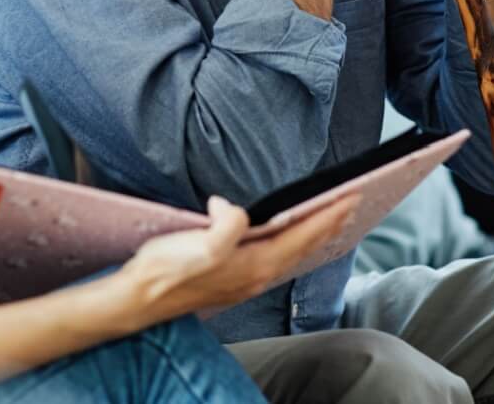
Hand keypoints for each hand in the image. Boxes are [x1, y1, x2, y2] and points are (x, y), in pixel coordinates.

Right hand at [114, 195, 355, 325]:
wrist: (141, 299)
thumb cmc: (167, 270)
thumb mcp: (199, 243)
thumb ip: (226, 225)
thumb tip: (234, 207)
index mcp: (256, 263)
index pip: (302, 234)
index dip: (328, 214)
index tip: (351, 195)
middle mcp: (257, 275)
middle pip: (305, 247)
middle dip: (331, 224)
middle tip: (353, 202)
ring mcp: (246, 280)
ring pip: (293, 254)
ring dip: (315, 235)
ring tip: (330, 219)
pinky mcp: (233, 280)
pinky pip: (277, 259)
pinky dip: (293, 245)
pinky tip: (288, 240)